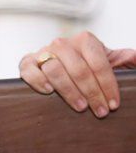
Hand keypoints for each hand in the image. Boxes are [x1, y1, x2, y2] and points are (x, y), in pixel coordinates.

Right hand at [19, 31, 135, 116]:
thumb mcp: (107, 60)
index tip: (114, 104)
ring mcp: (43, 52)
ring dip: (69, 91)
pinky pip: (29, 70)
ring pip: (55, 71)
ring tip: (80, 107)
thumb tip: (134, 57)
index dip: (108, 85)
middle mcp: (63, 44)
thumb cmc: (86, 66)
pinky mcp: (27, 63)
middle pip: (79, 69)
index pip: (98, 63)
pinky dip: (38, 80)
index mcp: (85, 40)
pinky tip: (48, 91)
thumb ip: (121, 59)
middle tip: (100, 111)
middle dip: (92, 93)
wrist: (58, 64)